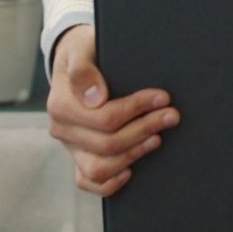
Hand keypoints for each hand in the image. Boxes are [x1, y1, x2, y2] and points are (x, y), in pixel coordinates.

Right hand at [45, 26, 178, 196]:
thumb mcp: (81, 48)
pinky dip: (111, 183)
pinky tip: (132, 169)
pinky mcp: (78, 158)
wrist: (77, 62)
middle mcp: (62, 130)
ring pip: (100, 169)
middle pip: (108, 144)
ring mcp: (70, 147)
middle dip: (145, 129)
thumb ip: (83, 68)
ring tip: (157, 139)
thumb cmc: (84, 53)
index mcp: (61, 105)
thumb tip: (95, 98)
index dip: (137, 110)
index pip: (105, 118)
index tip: (163, 98)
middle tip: (171, 116)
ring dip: (134, 155)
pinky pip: (90, 182)